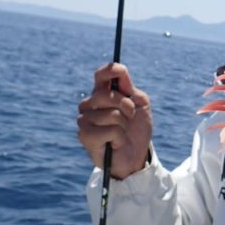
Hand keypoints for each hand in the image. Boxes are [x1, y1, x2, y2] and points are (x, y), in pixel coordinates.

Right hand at [77, 63, 152, 178]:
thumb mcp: (140, 104)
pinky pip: (109, 130)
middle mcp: (89, 104)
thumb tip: (118, 69)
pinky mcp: (84, 136)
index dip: (110, 70)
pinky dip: (119, 137)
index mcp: (102, 93)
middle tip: (130, 116)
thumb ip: (129, 87)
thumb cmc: (136, 129)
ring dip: (124, 125)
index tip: (121, 71)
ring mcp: (84, 120)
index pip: (101, 75)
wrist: (136, 154)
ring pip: (111, 114)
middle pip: (106, 94)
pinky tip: (116, 142)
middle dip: (126, 106)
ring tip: (122, 132)